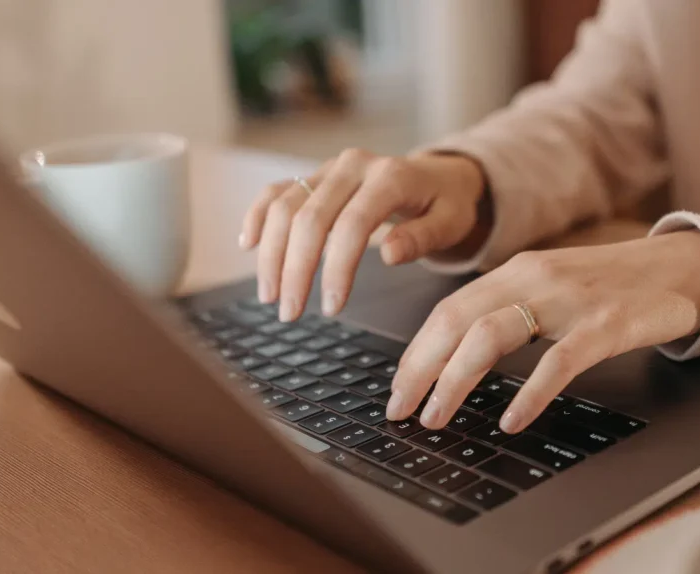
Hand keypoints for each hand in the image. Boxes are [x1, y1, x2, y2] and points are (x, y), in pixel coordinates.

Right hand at [239, 149, 486, 320]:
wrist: (439, 176)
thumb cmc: (446, 205)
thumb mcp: (450, 222)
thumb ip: (422, 237)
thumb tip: (389, 254)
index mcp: (390, 176)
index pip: (353, 225)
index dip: (337, 268)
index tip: (332, 307)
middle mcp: (353, 166)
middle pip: (310, 217)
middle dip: (295, 269)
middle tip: (290, 312)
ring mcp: (329, 168)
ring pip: (285, 206)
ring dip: (272, 253)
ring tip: (270, 295)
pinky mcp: (314, 176)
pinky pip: (276, 191)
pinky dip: (258, 216)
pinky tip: (249, 245)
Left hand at [385, 231, 699, 432]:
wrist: (683, 268)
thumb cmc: (613, 287)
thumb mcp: (552, 289)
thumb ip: (509, 312)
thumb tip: (456, 360)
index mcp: (516, 271)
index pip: (448, 311)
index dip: (415, 353)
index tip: (397, 390)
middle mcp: (535, 278)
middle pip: (456, 321)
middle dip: (419, 370)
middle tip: (401, 411)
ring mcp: (570, 299)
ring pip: (492, 335)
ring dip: (455, 381)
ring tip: (438, 418)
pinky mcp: (607, 323)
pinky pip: (558, 361)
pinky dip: (529, 393)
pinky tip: (511, 421)